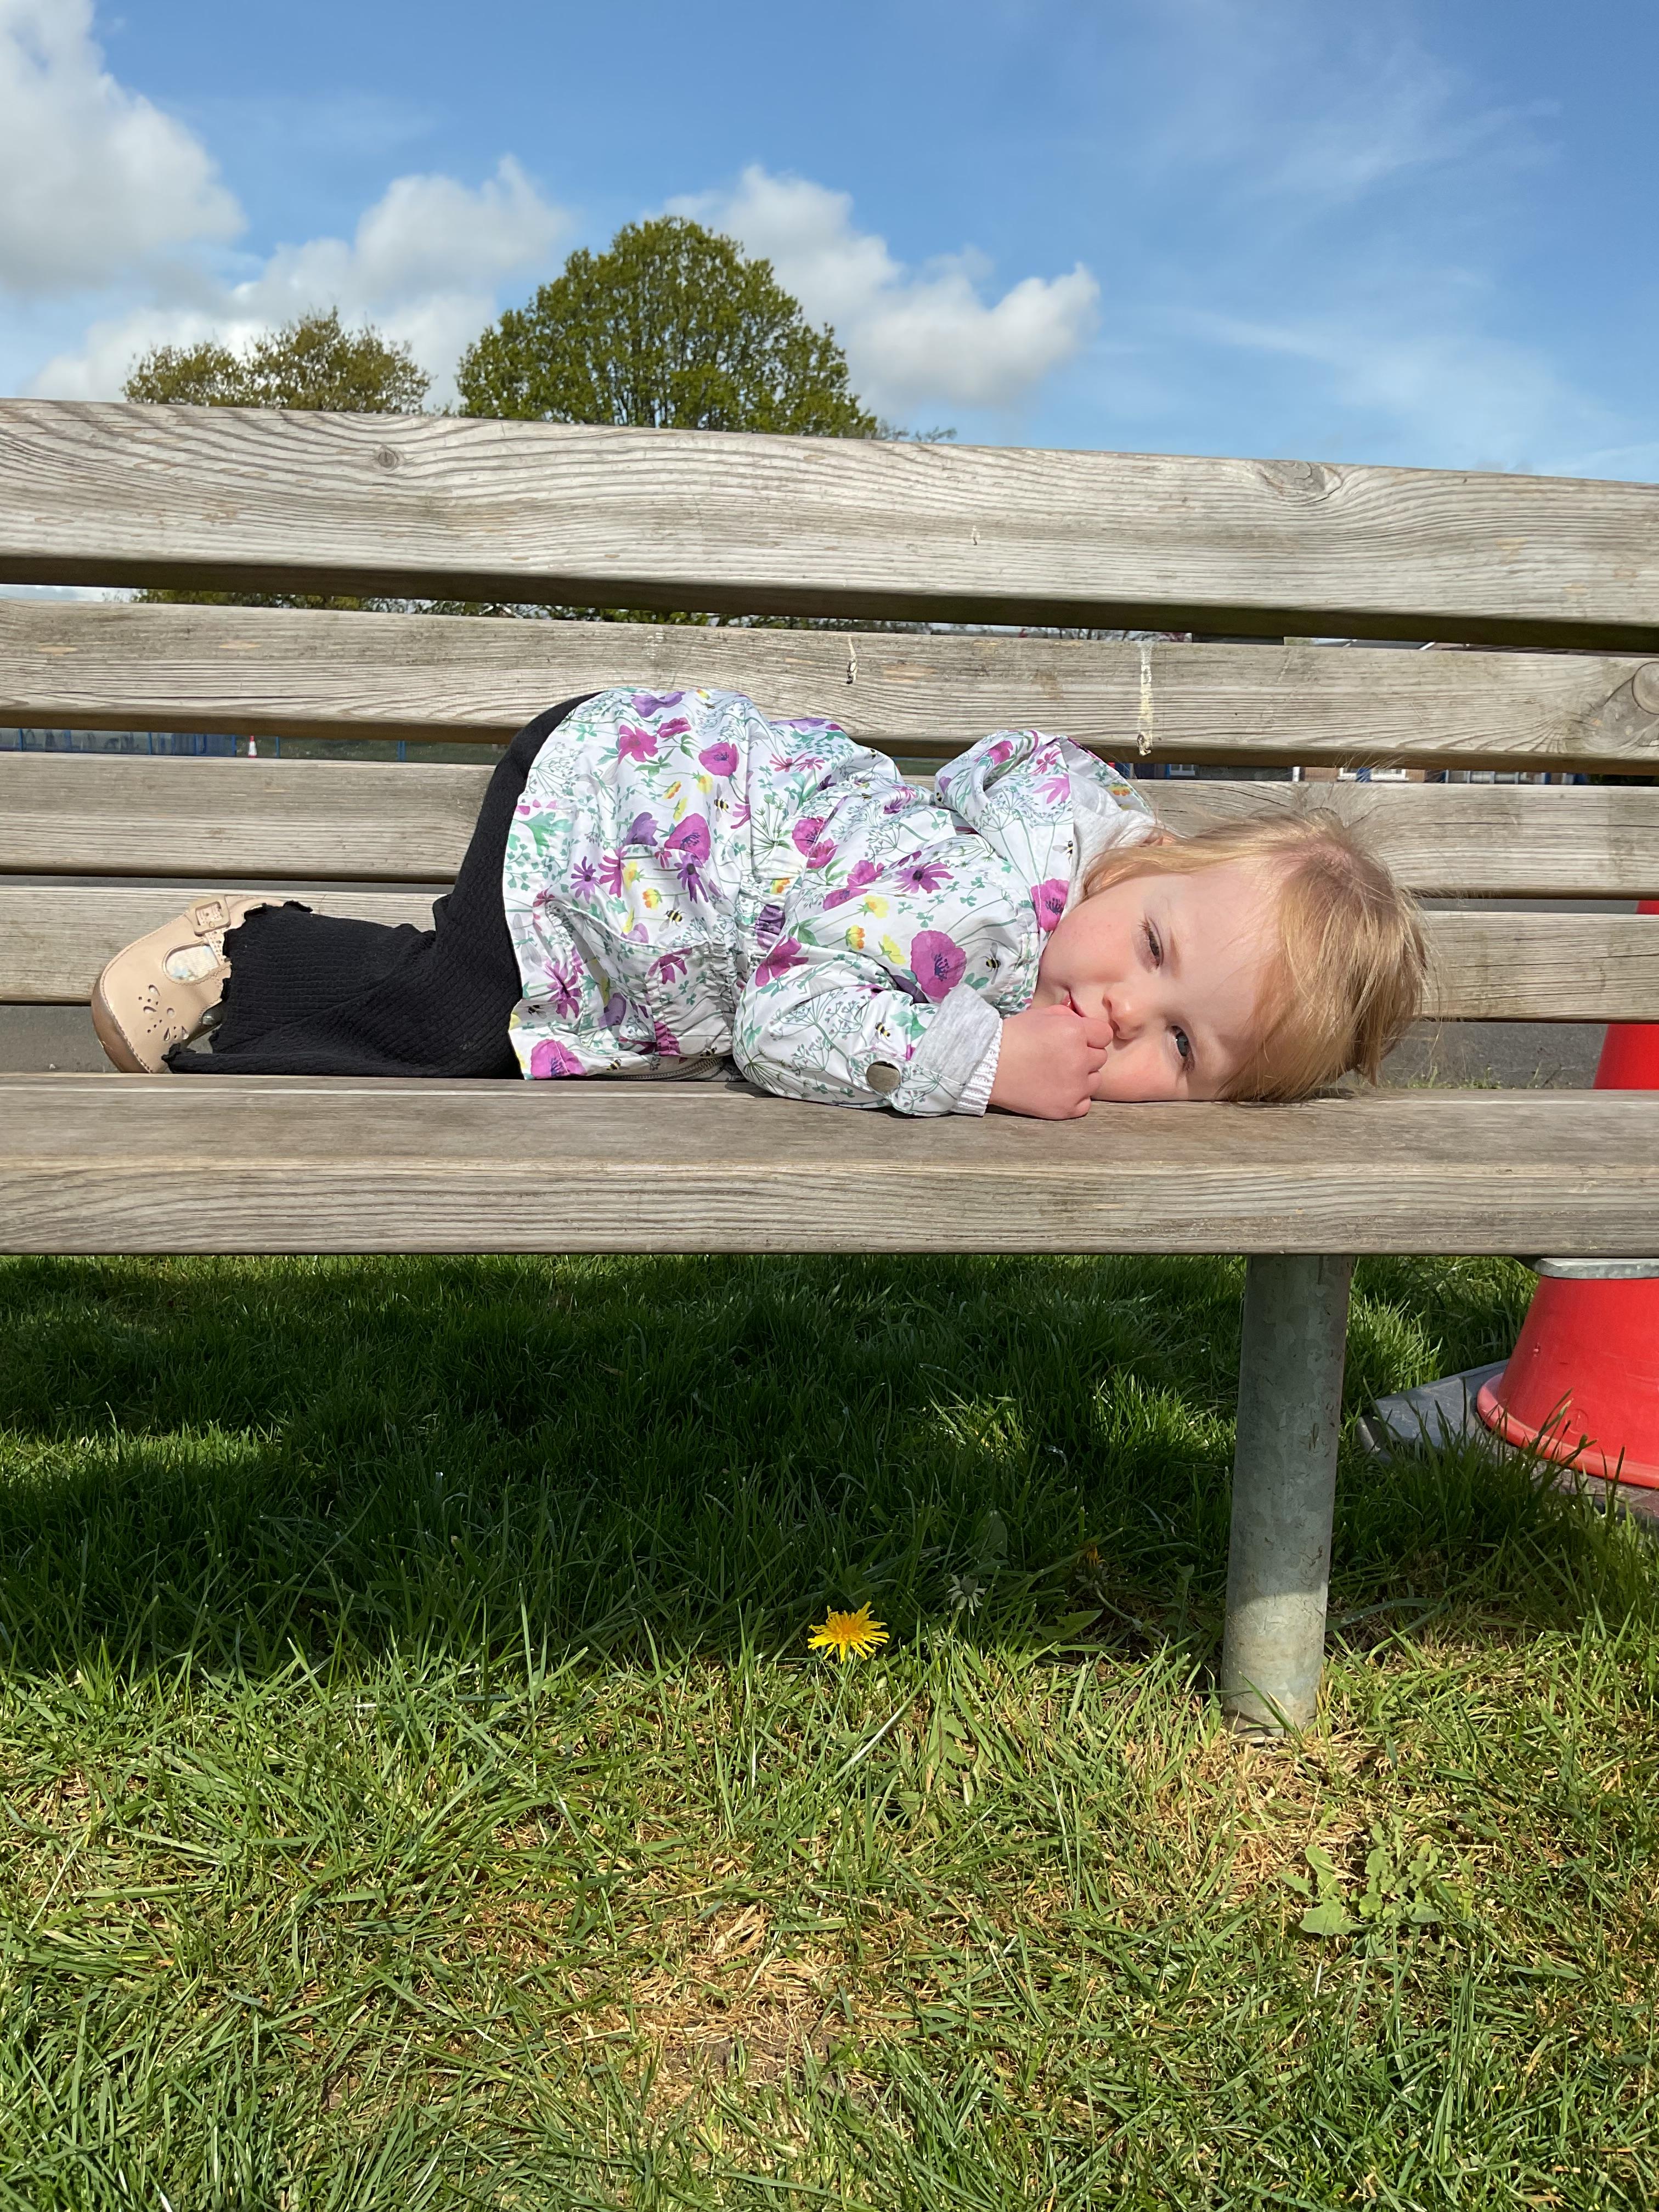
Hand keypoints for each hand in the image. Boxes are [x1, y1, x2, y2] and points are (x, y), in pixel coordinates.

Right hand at [989, 1002, 1111, 1118]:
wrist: (985, 1066)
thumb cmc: (1011, 1037)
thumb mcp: (1040, 1014)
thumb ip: (1068, 1016)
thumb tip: (1084, 1024)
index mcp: (1075, 1032)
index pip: (1104, 1035)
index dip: (1089, 1036)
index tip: (1074, 1040)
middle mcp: (1080, 1060)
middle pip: (1100, 1058)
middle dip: (1084, 1056)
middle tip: (1059, 1057)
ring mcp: (1075, 1087)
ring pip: (1095, 1081)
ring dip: (1081, 1077)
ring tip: (1056, 1075)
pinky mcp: (1066, 1108)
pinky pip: (1085, 1103)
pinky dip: (1073, 1098)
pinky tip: (1055, 1090)